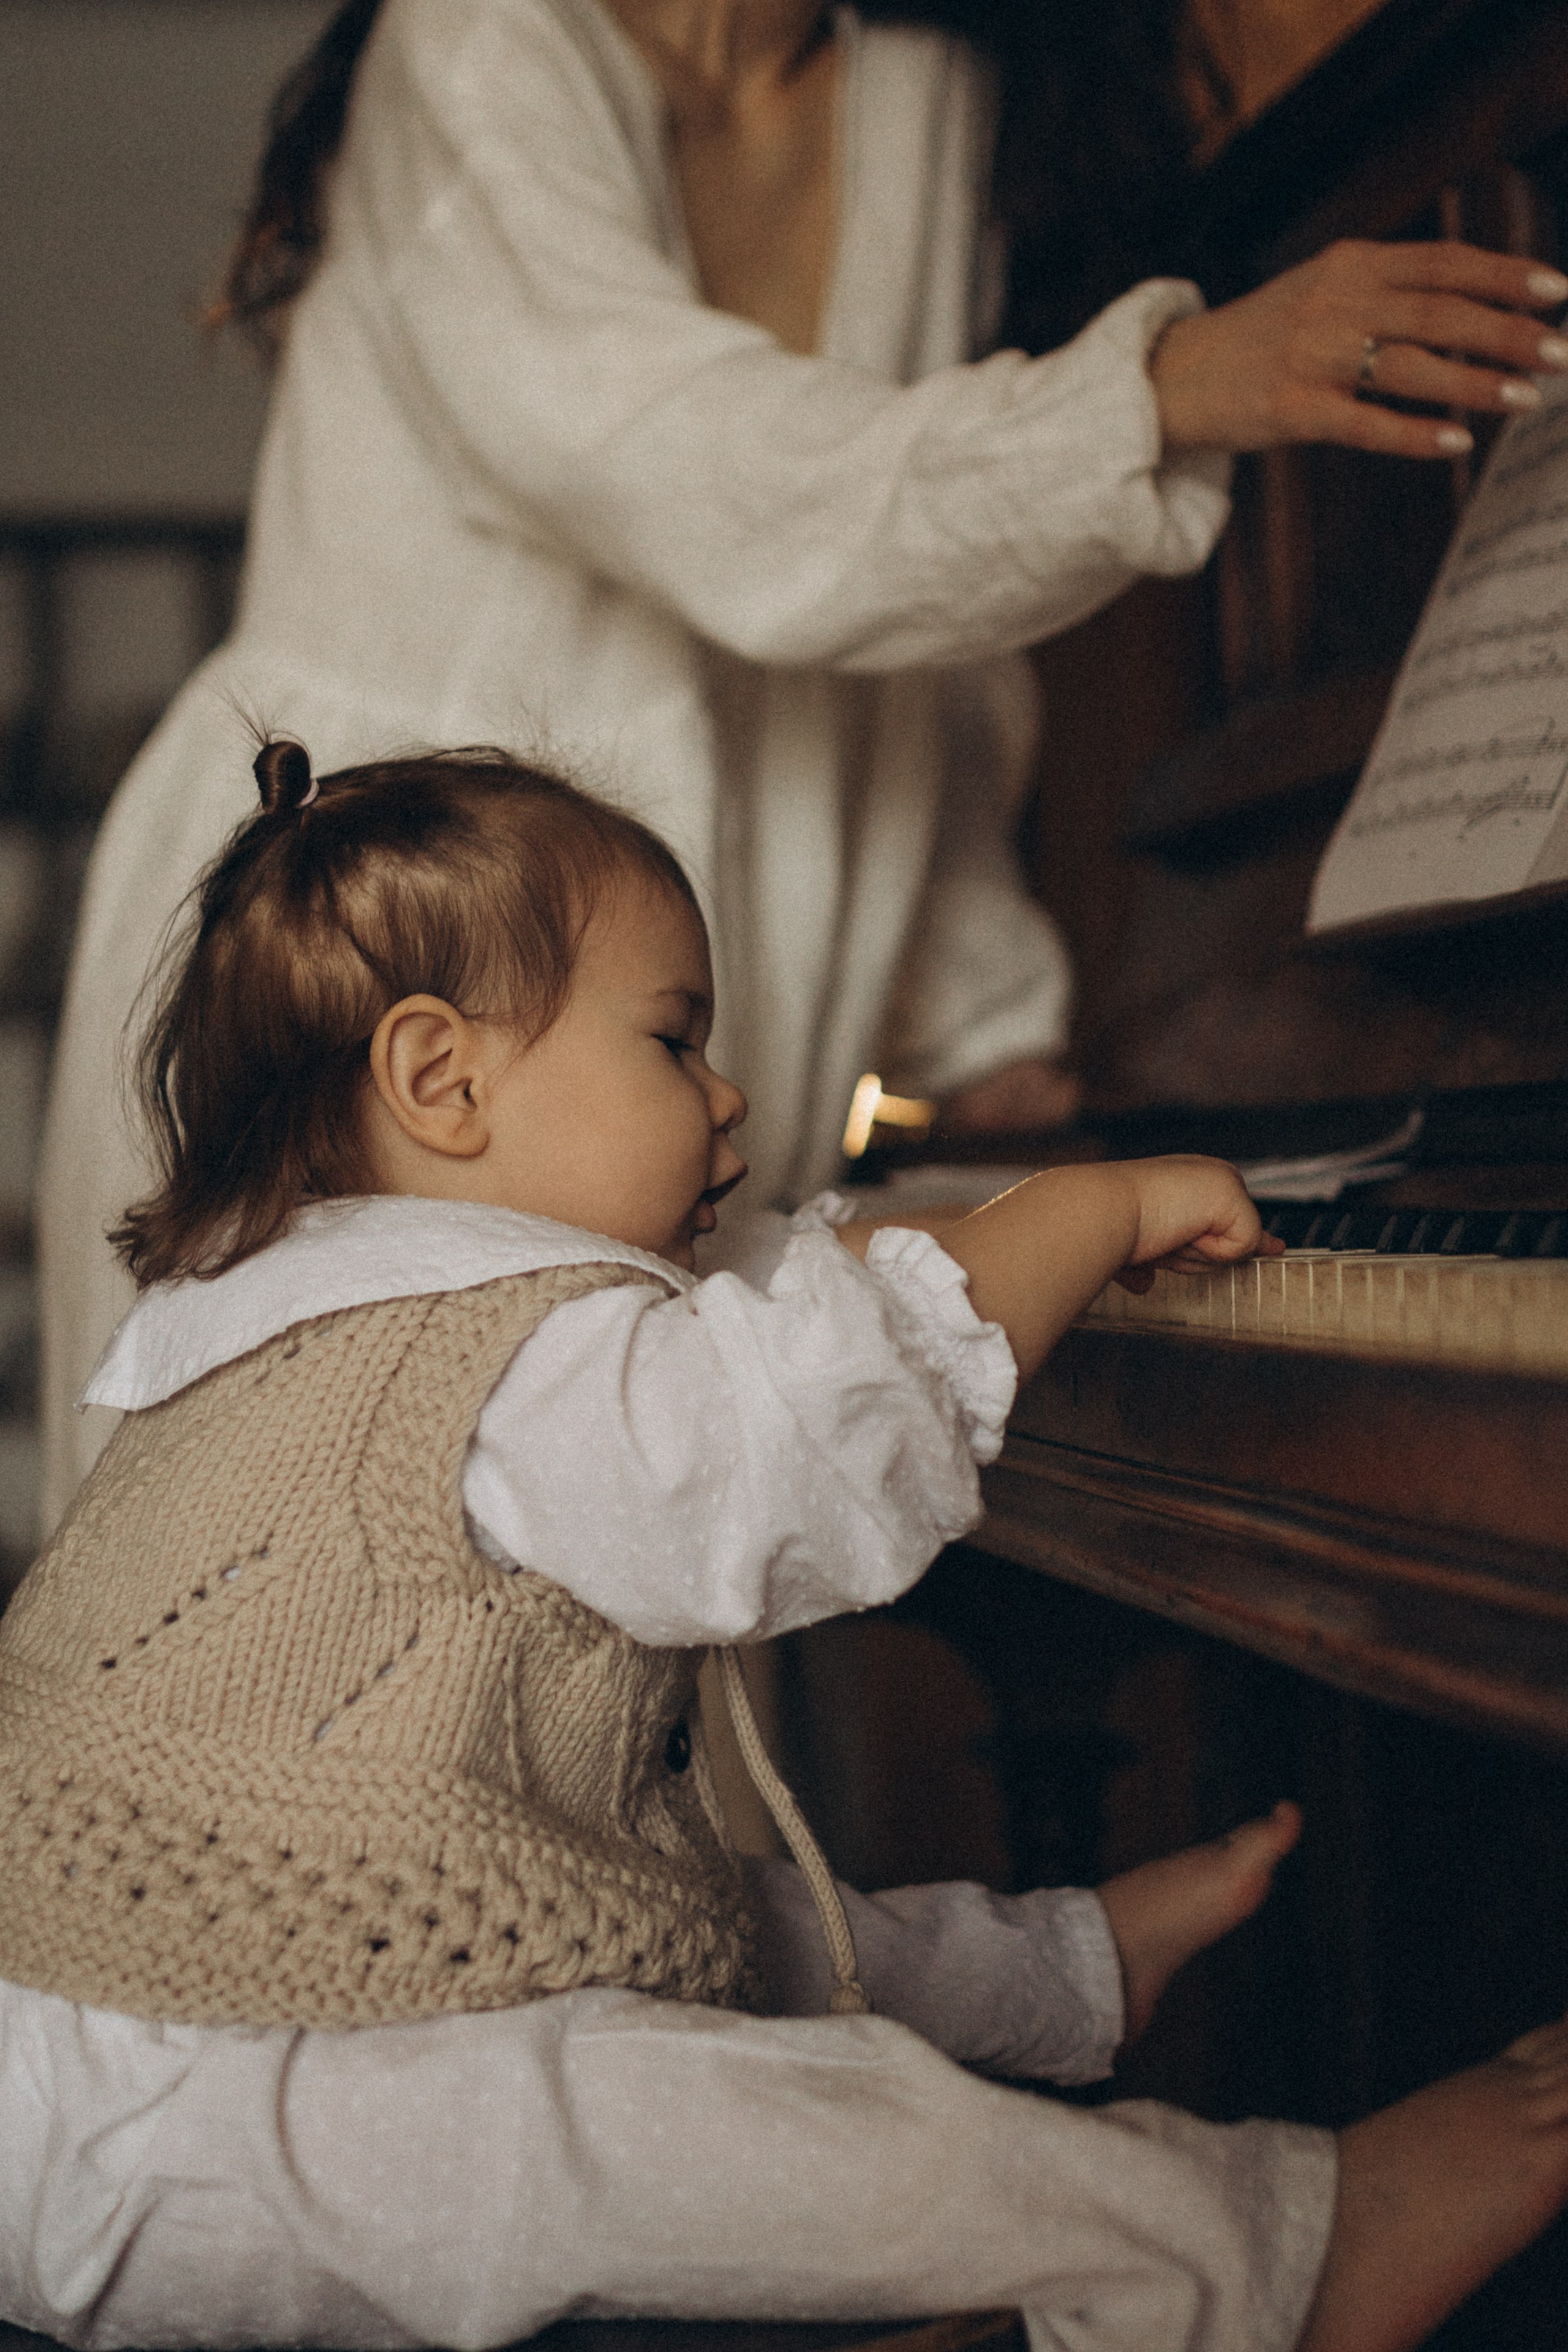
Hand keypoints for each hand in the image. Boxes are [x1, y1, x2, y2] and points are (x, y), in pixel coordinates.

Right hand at [927, 1154, 1279, 1380]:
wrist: (1087, 1213)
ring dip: (1195, 1256)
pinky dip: (1207, 1253)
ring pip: (1232, 1246)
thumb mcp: (1121, 1249)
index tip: (1276, 1250)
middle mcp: (1203, 1176)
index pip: (1222, 1219)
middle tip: (1155, 1248)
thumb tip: (1137, 1286)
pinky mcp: (1230, 1196)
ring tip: (1154, 1244)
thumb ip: (1142, 1260)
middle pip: (1228, 1239)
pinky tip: (1168, 1240)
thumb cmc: (1087, 1232)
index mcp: (1179, 1184)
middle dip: (1199, 1254)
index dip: (1233, 1241)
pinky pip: (1240, 1247)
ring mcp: (1219, 1182)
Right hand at [1151, 239, 1567, 458]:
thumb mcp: (1322, 291)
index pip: (1443, 262)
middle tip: (1561, 350)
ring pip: (1410, 364)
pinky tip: (1457, 441)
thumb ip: (1388, 289)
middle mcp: (1333, 301)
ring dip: (1476, 381)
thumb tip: (1474, 303)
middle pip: (1439, 310)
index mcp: (1349, 264)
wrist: (1173, 377)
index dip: (1504, 274)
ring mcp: (1310, 355)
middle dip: (1507, 330)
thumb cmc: (1261, 339)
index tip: (1557, 290)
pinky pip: (1364, 423)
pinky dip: (1414, 433)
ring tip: (1528, 395)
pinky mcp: (1288, 409)